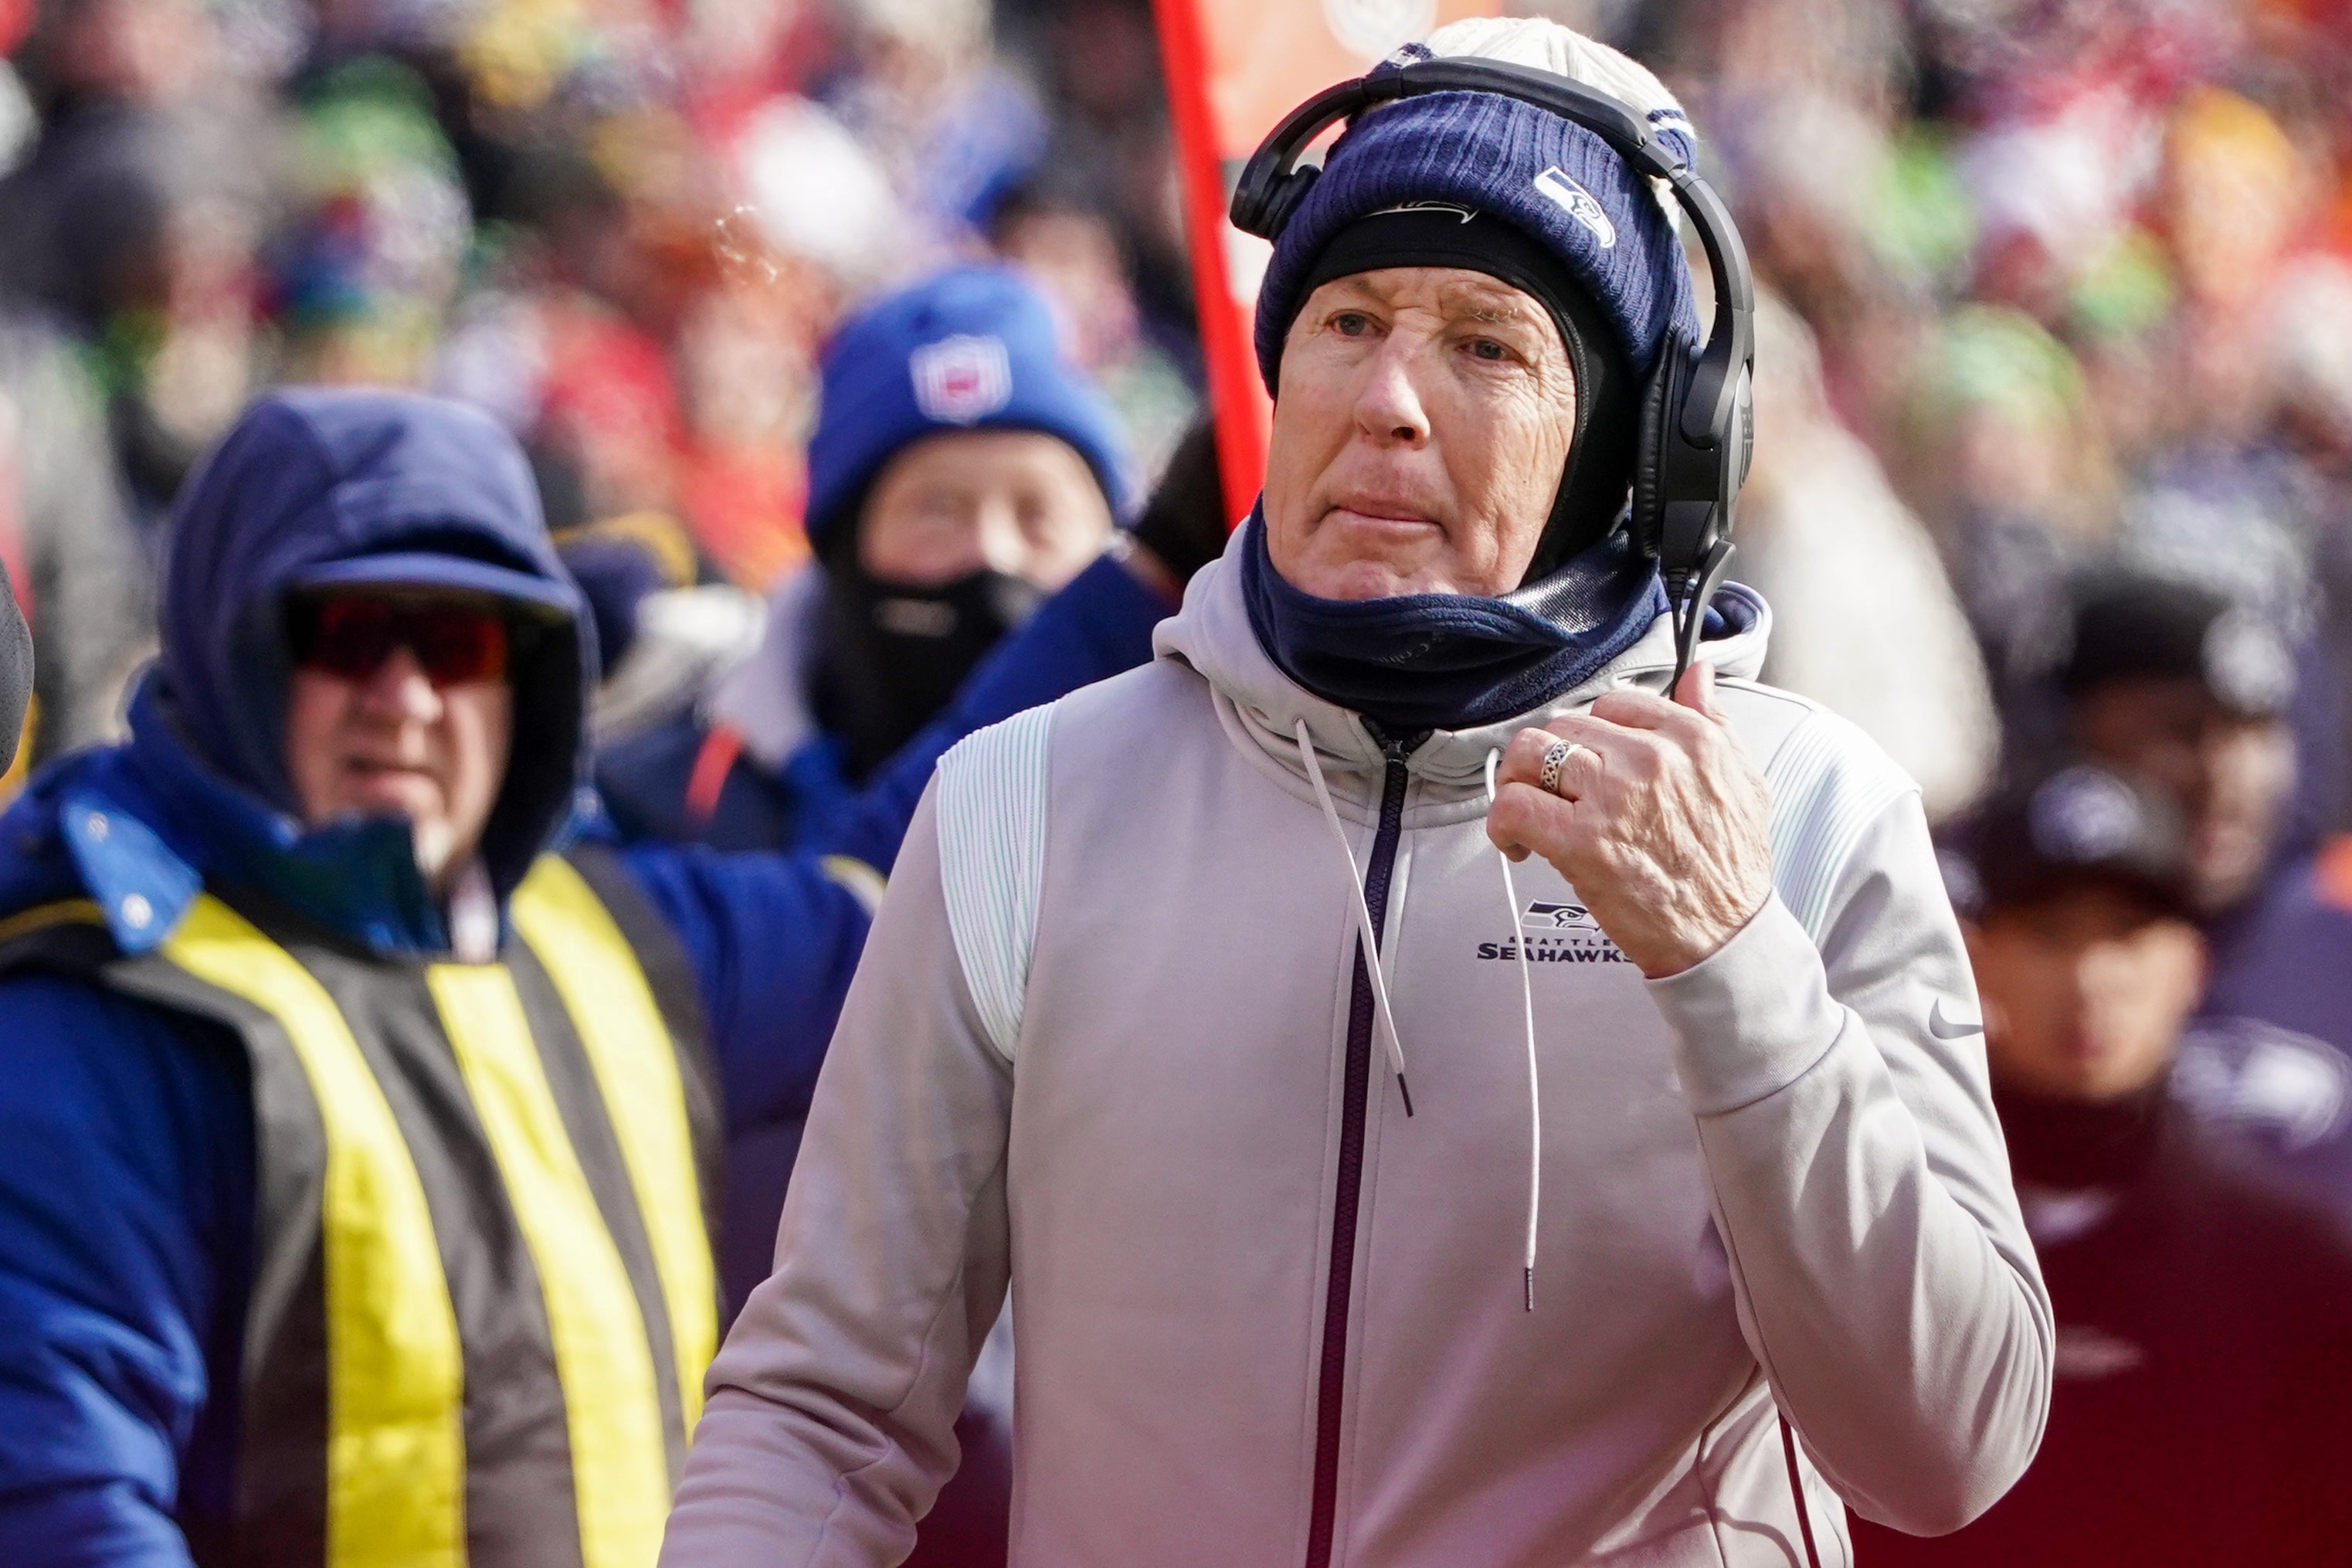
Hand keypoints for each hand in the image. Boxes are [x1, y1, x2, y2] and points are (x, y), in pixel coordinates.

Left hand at [1486, 663, 1772, 977]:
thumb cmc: (1730, 868)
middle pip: (1564, 726)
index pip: (1614, 702)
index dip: (1591, 733)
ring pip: (1530, 755)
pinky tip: (1519, 843)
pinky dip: (1502, 824)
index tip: (1587, 760)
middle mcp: (1648, 758)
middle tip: (1552, 793)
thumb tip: (1697, 676)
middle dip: (1549, 759)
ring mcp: (1612, 797)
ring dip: (1518, 783)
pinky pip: (1514, 806)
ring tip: (1530, 811)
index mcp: (1689, 738)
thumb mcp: (1743, 779)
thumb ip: (1714, 722)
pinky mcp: (1580, 840)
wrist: (1724, 933)